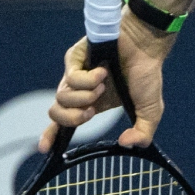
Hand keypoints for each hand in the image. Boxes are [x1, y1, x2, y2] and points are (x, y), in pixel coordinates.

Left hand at [40, 13, 175, 148]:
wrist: (146, 45)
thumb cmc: (147, 73)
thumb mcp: (150, 110)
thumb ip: (143, 132)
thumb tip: (126, 143)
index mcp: (93, 104)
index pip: (65, 122)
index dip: (51, 135)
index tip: (44, 149)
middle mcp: (80, 91)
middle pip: (56, 113)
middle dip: (73, 117)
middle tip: (92, 110)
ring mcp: (75, 75)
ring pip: (62, 98)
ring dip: (86, 96)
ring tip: (103, 84)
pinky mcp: (74, 60)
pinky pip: (71, 79)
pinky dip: (89, 79)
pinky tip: (103, 71)